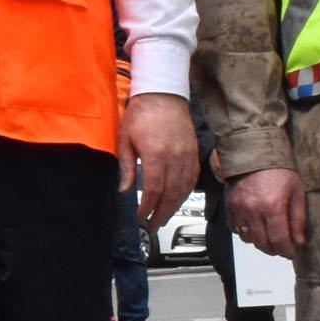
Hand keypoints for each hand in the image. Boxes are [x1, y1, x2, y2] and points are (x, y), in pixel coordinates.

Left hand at [120, 94, 198, 226]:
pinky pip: (193, 179)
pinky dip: (185, 192)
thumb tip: (124, 190)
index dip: (148, 207)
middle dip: (162, 213)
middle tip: (153, 225)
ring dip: (174, 206)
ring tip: (163, 217)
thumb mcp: (125, 140)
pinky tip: (177, 199)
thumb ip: (126, 167)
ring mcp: (188, 156)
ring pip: (184, 189)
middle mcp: (175, 158)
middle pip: (171, 194)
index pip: (153, 190)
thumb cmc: (142, 113)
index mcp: (156, 155)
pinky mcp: (194, 153)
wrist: (163, 94)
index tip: (141, 216)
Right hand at [229, 168, 307, 258]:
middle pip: (262, 243)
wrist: (254, 153)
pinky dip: (244, 232)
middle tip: (281, 247)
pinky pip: (235, 228)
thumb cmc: (278, 169)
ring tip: (267, 236)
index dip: (286, 251)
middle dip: (274, 249)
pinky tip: (253, 227)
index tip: (291, 252)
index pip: (279, 240)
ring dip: (259, 241)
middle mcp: (253, 210)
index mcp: (272, 207)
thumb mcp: (297, 192)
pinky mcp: (229, 206)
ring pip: (247, 238)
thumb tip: (298, 240)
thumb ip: (298, 218)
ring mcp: (239, 209)